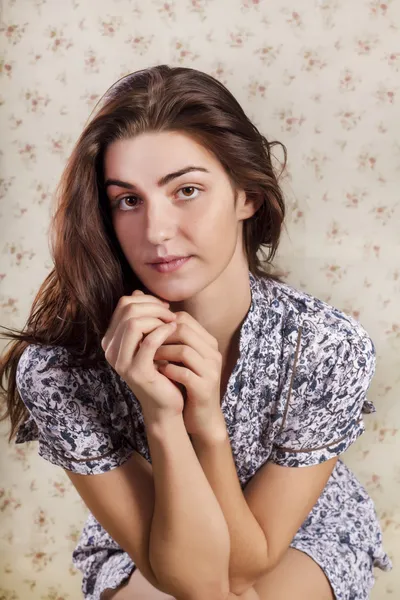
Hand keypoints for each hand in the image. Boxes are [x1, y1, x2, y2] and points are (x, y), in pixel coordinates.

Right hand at [101, 290, 184, 421]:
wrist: (166, 402)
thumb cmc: (160, 368)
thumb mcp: (149, 339)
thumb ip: (142, 317)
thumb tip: (137, 291)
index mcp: (111, 339)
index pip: (123, 305)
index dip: (146, 300)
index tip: (164, 307)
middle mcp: (110, 350)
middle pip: (128, 310)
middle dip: (153, 307)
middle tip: (171, 313)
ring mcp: (120, 361)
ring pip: (134, 323)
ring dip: (158, 318)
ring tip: (173, 322)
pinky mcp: (136, 371)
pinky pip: (149, 341)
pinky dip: (163, 331)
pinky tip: (174, 330)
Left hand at [153, 311, 226, 437]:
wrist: (202, 416)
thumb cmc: (188, 384)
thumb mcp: (183, 359)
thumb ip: (173, 340)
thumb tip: (148, 320)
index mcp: (208, 343)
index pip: (184, 319)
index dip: (162, 322)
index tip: (147, 331)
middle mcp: (212, 353)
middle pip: (184, 330)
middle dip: (159, 335)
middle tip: (144, 342)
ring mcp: (210, 371)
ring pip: (184, 350)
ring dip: (162, 352)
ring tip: (148, 357)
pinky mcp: (204, 388)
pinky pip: (184, 373)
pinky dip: (168, 371)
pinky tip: (158, 372)